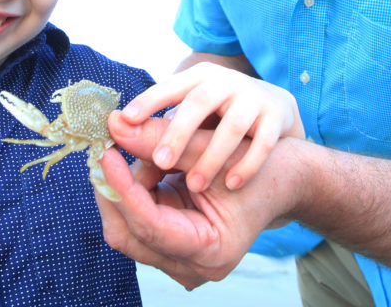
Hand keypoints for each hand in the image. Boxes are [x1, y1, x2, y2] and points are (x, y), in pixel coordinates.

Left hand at [96, 113, 295, 289]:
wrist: (285, 178)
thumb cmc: (258, 165)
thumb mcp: (210, 148)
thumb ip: (161, 139)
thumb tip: (115, 124)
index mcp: (211, 252)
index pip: (149, 226)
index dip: (122, 188)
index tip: (105, 153)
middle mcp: (194, 267)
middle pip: (129, 236)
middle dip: (115, 191)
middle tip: (106, 150)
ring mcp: (182, 261)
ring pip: (128, 229)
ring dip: (125, 188)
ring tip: (143, 153)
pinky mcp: (175, 246)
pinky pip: (139, 220)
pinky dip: (136, 190)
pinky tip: (148, 164)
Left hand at [118, 62, 304, 191]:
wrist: (275, 108)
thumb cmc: (218, 114)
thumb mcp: (191, 114)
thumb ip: (159, 126)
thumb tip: (116, 136)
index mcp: (199, 77)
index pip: (170, 86)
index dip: (148, 102)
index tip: (123, 120)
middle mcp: (226, 82)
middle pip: (199, 102)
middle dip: (178, 132)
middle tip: (159, 162)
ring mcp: (253, 98)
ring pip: (232, 126)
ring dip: (212, 156)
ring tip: (195, 186)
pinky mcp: (276, 117)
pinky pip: (263, 142)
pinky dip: (247, 164)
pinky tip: (232, 185)